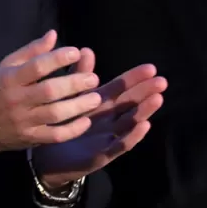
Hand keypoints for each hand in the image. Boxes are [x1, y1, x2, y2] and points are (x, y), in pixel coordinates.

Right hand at [0, 30, 101, 157]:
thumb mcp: (7, 66)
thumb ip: (31, 51)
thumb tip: (54, 34)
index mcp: (11, 78)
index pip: (36, 66)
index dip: (57, 58)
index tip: (76, 52)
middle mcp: (17, 99)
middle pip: (49, 90)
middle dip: (74, 83)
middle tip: (93, 79)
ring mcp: (24, 120)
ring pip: (55, 113)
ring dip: (79, 105)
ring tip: (96, 98)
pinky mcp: (31, 137)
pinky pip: (55, 135)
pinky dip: (73, 129)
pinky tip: (86, 121)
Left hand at [32, 48, 166, 188]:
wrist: (44, 158)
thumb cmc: (59, 125)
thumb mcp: (69, 98)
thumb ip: (77, 75)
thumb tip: (86, 49)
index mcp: (98, 106)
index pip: (119, 89)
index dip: (134, 79)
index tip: (151, 68)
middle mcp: (106, 122)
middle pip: (129, 105)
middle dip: (145, 93)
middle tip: (162, 81)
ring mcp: (106, 139)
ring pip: (128, 124)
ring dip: (143, 112)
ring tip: (157, 99)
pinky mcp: (100, 156)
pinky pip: (118, 146)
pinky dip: (131, 136)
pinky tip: (143, 125)